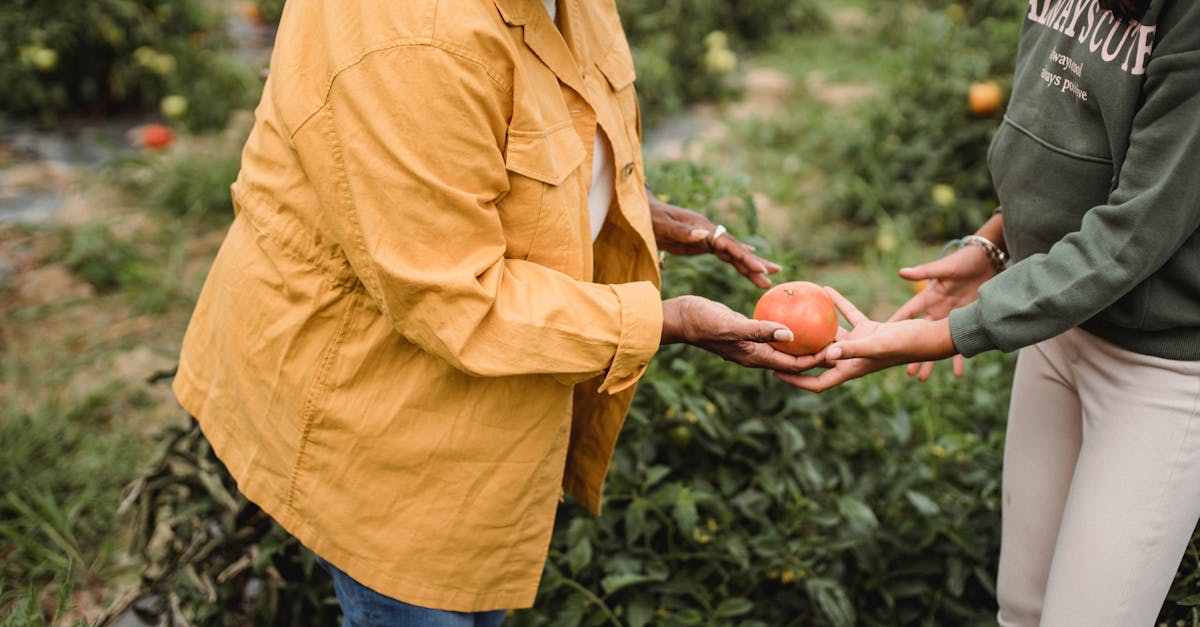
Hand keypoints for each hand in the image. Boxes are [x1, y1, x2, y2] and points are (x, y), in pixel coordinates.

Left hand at [648, 194, 780, 287]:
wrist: (643, 211)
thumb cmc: (650, 219)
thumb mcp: (661, 226)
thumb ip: (681, 231)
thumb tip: (702, 234)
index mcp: (701, 228)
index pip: (728, 244)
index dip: (743, 256)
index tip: (758, 268)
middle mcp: (709, 231)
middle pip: (736, 249)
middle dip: (754, 262)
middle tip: (775, 273)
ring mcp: (707, 237)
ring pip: (733, 253)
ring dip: (750, 265)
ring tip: (768, 278)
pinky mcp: (703, 244)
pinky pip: (725, 255)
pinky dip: (738, 261)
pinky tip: (750, 265)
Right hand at [662, 296, 824, 371]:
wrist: (681, 317)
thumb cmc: (703, 321)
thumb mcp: (732, 325)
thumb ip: (760, 331)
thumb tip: (791, 335)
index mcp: (755, 358)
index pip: (794, 365)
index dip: (816, 361)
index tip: (837, 351)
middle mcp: (756, 354)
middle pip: (793, 359)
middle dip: (816, 354)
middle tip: (839, 339)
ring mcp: (751, 345)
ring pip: (784, 346)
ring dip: (804, 341)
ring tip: (825, 326)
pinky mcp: (747, 332)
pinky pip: (773, 331)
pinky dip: (787, 325)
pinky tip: (797, 309)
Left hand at [776, 288, 955, 391]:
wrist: (932, 335)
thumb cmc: (908, 345)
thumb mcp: (877, 345)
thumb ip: (853, 350)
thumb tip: (827, 356)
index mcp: (850, 369)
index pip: (817, 382)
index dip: (795, 379)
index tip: (774, 371)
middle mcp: (851, 359)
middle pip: (818, 359)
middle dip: (798, 353)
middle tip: (776, 340)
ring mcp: (860, 344)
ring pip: (831, 335)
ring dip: (815, 325)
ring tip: (795, 311)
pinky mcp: (870, 330)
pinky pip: (848, 316)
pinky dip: (838, 304)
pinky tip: (825, 289)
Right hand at [889, 244, 993, 380]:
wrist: (986, 262)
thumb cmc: (962, 261)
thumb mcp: (942, 269)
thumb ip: (923, 272)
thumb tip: (902, 272)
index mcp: (926, 298)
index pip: (905, 315)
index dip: (892, 327)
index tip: (877, 340)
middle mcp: (935, 311)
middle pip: (918, 336)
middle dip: (909, 353)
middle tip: (902, 370)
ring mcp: (949, 318)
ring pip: (937, 344)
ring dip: (930, 361)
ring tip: (920, 377)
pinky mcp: (965, 321)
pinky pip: (961, 343)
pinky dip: (960, 358)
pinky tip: (958, 374)